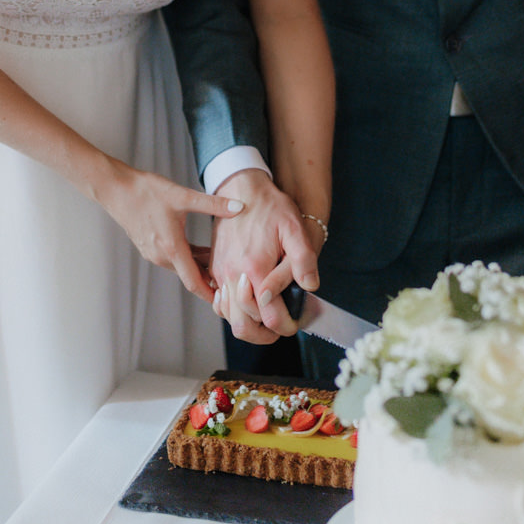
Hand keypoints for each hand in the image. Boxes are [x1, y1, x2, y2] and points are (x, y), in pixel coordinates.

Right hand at [103, 160, 244, 304]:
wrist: (115, 188)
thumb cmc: (146, 192)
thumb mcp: (183, 196)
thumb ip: (213, 204)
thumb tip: (239, 207)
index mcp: (171, 249)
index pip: (194, 282)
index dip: (211, 294)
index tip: (226, 302)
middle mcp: (161, 256)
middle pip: (190, 275)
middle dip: (211, 279)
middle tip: (233, 279)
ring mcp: (153, 253)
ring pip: (182, 266)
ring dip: (200, 266)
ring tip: (222, 263)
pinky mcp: (149, 246)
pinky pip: (173, 258)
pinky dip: (189, 258)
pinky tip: (201, 249)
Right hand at [208, 169, 321, 344]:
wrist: (241, 188)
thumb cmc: (270, 206)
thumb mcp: (294, 228)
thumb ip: (303, 260)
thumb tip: (310, 287)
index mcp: (255, 269)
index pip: (269, 317)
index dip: (285, 327)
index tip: (295, 325)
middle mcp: (233, 275)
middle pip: (242, 325)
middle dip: (262, 335)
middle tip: (279, 330)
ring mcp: (220, 273)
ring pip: (228, 316)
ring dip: (247, 323)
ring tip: (266, 319)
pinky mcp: (214, 268)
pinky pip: (219, 301)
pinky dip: (232, 310)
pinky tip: (248, 303)